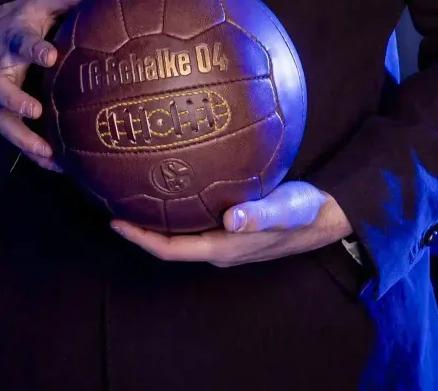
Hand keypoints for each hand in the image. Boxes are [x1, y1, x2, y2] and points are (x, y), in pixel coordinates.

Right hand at [0, 0, 100, 171]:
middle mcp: (1, 69)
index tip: (49, 55)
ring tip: (47, 154)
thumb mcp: (42, 2)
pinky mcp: (2, 112)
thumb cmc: (21, 19)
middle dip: (15, 101)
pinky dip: (33, 154)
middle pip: (0, 88)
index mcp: (14, 39)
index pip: (22, 42)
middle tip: (35, 112)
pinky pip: (14, 137)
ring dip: (22, 139)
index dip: (34, 49)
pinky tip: (58, 168)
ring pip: (2, 120)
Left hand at [110, 181, 352, 267]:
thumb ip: (259, 215)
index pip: (171, 250)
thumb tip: (232, 219)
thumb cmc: (303, 211)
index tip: (114, 222)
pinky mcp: (229, 227)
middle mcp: (217, 248)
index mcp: (223, 248)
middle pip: (168, 244)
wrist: (324, 216)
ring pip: (179, 233)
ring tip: (130, 195)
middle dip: (139, 229)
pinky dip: (174, 209)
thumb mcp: (285, 210)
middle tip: (113, 204)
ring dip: (155, 220)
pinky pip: (192, 222)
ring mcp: (223, 239)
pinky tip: (167, 186)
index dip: (140, 239)